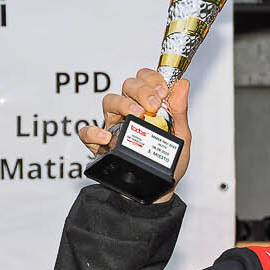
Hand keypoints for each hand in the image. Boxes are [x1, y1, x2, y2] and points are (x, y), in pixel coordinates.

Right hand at [77, 70, 192, 201]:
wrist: (159, 191)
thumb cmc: (170, 162)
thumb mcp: (181, 137)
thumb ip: (180, 111)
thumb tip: (182, 84)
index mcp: (149, 105)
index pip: (144, 78)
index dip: (152, 79)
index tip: (163, 92)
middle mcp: (129, 112)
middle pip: (127, 86)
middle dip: (142, 90)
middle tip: (154, 105)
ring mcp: (114, 127)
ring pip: (109, 101)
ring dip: (122, 103)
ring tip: (137, 115)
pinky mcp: (102, 146)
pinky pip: (87, 133)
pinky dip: (93, 133)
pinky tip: (106, 138)